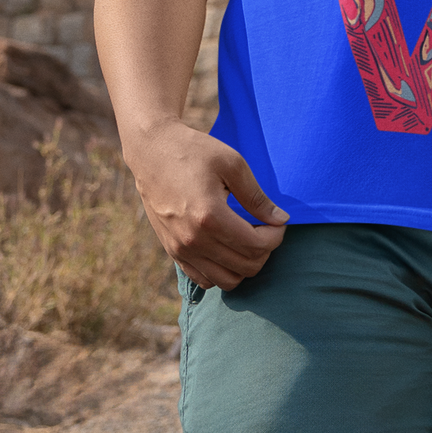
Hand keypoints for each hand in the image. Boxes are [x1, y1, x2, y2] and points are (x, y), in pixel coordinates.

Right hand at [126, 119, 288, 291]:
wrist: (152, 152)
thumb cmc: (193, 151)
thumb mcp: (232, 164)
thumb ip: (257, 197)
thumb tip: (280, 219)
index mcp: (209, 217)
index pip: (256, 246)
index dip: (276, 236)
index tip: (278, 221)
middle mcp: (193, 240)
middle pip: (246, 266)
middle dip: (265, 250)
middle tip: (266, 228)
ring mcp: (180, 249)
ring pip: (227, 281)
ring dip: (246, 265)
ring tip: (248, 239)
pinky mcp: (172, 251)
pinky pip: (204, 279)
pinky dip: (223, 271)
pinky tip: (228, 248)